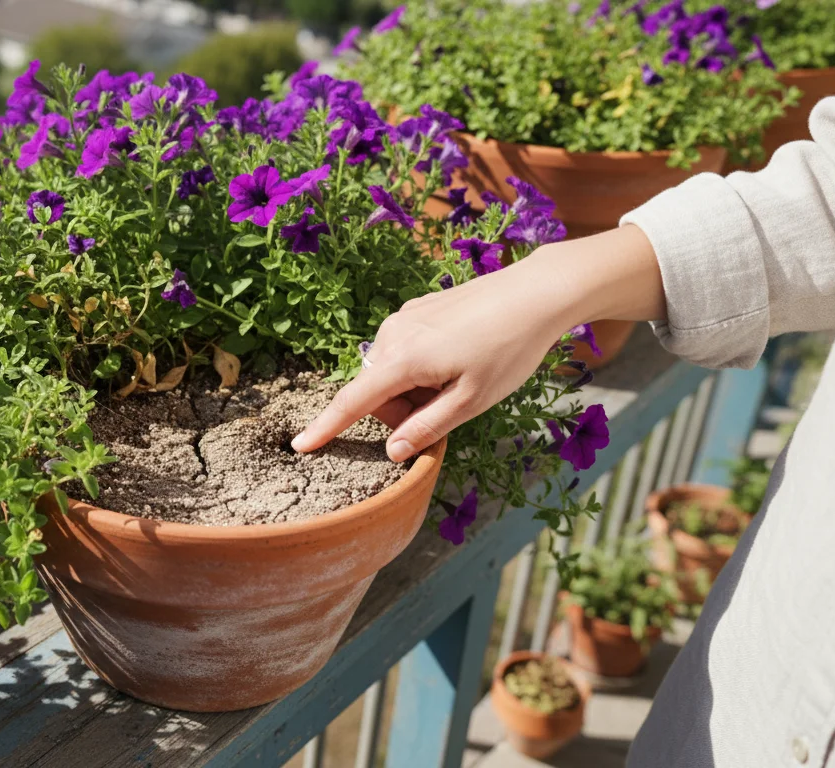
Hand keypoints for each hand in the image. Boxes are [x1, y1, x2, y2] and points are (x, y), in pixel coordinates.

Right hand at [291, 226, 664, 461]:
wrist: (534, 293)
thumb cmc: (509, 350)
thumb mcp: (472, 401)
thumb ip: (427, 428)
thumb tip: (393, 451)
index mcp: (403, 360)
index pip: (353, 402)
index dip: (326, 428)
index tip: (299, 446)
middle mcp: (393, 335)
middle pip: (376, 390)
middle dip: (401, 409)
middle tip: (449, 408)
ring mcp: (404, 318)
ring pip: (390, 370)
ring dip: (413, 388)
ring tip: (459, 379)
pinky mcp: (417, 308)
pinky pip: (403, 349)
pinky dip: (420, 366)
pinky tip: (459, 357)